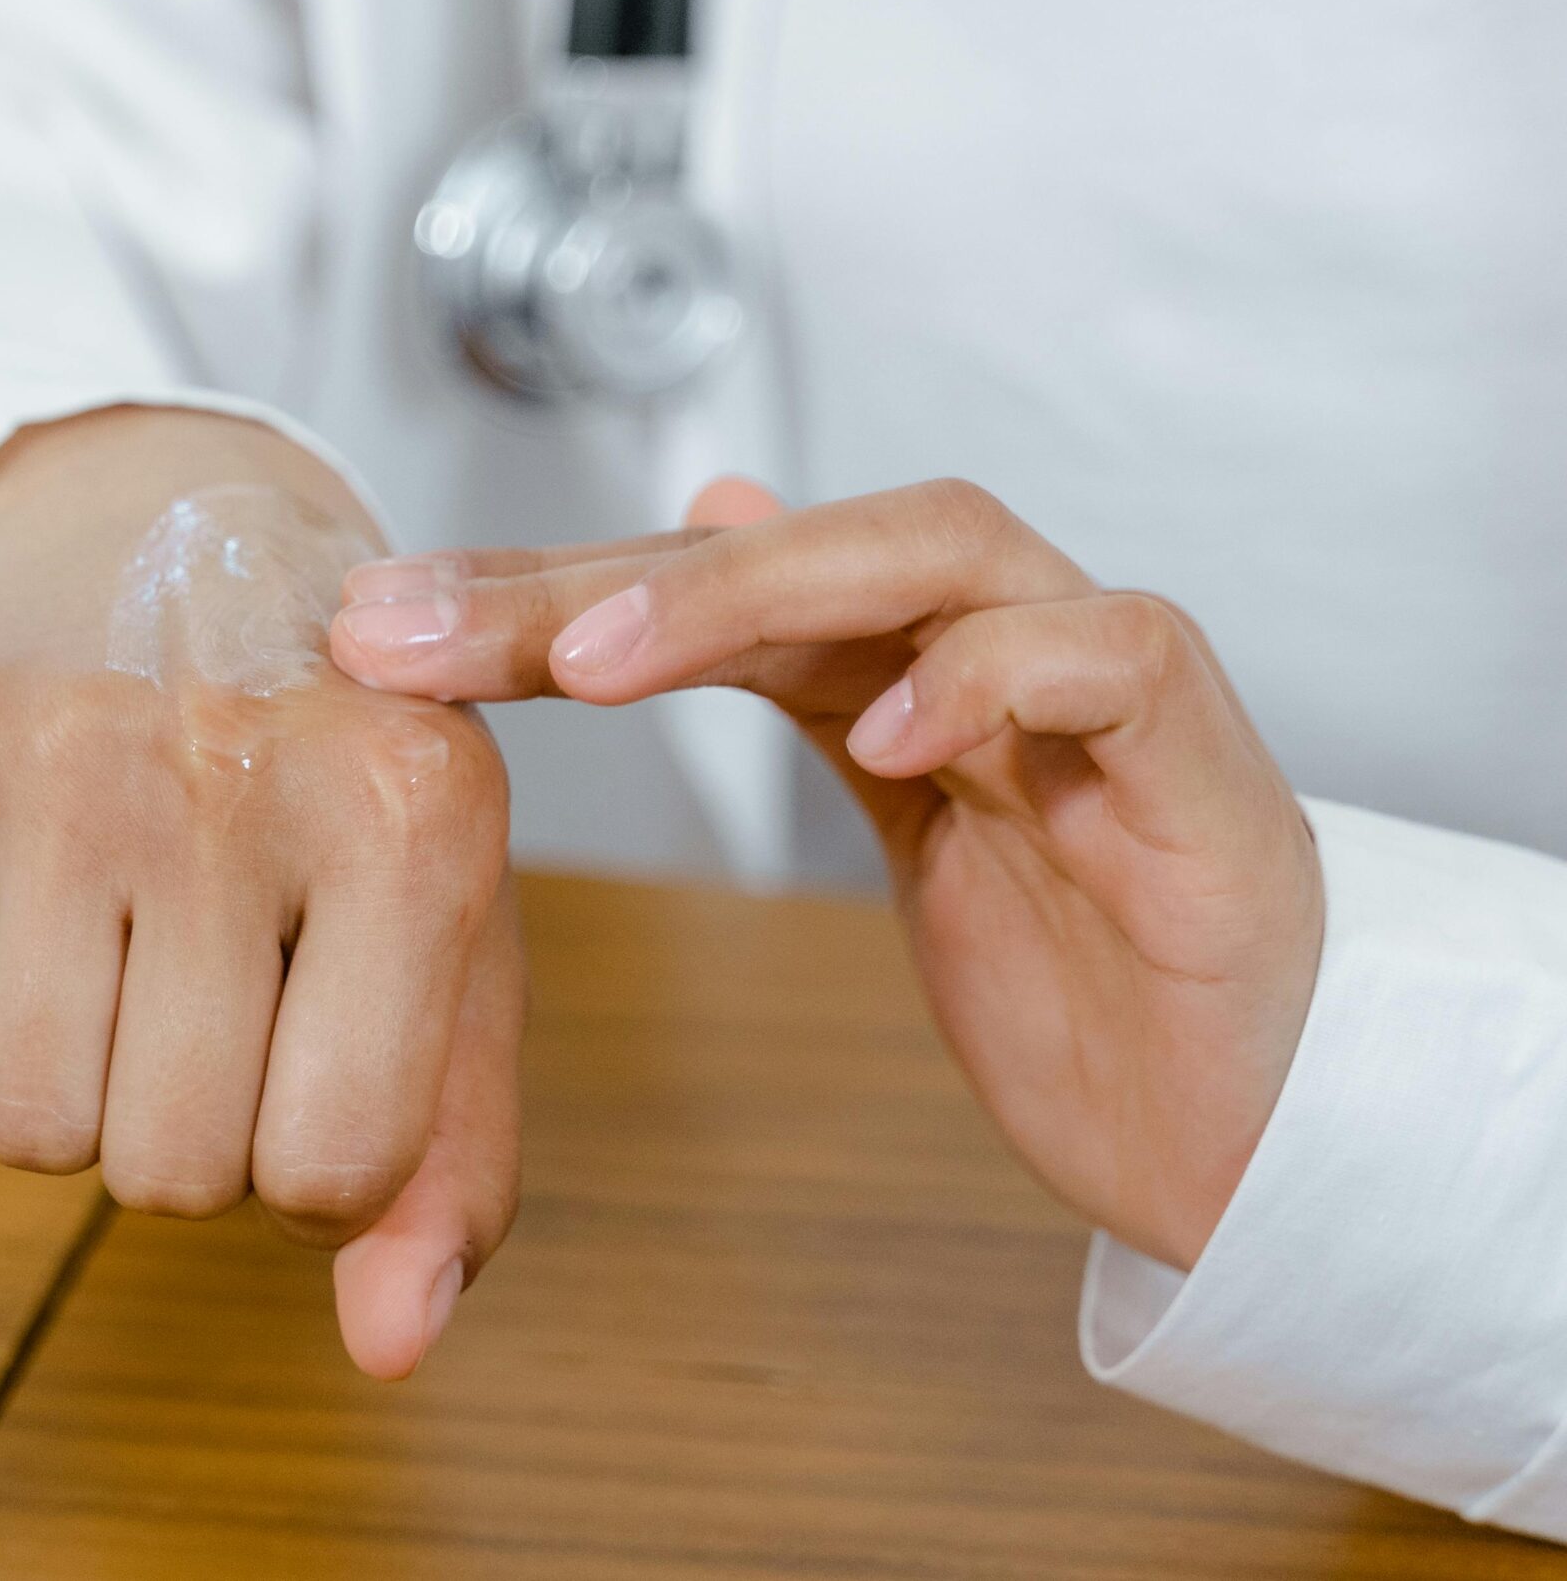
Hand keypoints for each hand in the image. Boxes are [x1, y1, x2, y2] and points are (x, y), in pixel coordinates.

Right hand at [0, 407, 521, 1376]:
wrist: (171, 513)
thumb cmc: (339, 765)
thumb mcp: (449, 929)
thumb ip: (451, 1152)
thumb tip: (386, 1350)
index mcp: (416, 816)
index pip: (330, 1168)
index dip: (316, 1162)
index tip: (318, 1059)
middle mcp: (240, 767)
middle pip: (163, 1173)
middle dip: (193, 1131)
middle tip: (215, 993)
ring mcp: (65, 747)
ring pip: (23, 1127)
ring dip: (77, 1086)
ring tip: (128, 947)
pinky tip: (34, 886)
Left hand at [329, 477, 1320, 1268]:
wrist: (1255, 1112)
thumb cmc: (1079, 973)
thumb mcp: (899, 821)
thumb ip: (795, 674)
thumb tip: (696, 515)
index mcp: (889, 658)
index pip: (688, 585)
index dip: (529, 597)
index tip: (372, 633)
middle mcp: (983, 634)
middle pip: (777, 547)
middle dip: (586, 580)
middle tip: (419, 631)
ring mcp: (1093, 676)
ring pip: (930, 552)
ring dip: (756, 589)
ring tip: (598, 660)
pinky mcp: (1196, 753)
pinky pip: (1100, 658)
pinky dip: (991, 675)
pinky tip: (885, 727)